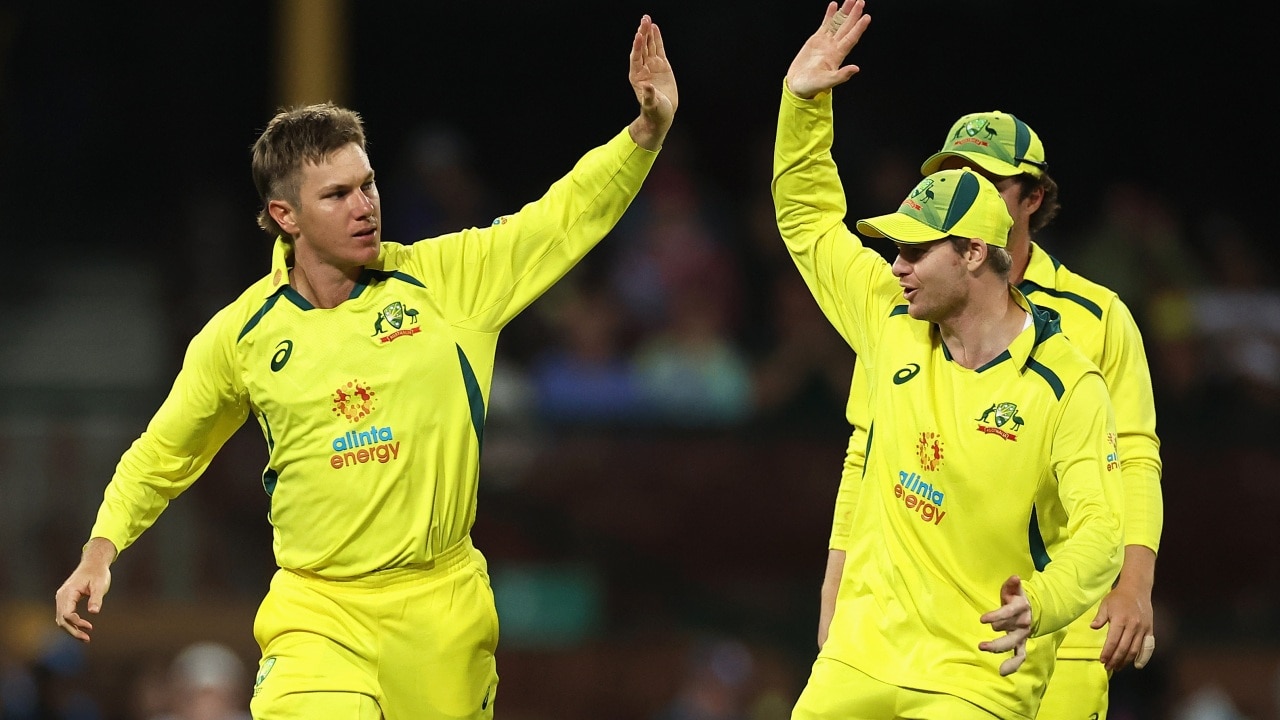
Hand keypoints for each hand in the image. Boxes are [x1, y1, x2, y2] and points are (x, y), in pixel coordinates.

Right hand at [54, 537, 115, 642]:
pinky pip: (65, 615)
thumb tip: (94, 612)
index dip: (77, 623)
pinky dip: (71, 624)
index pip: (67, 613)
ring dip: (72, 630)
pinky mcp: (66, 601)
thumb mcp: (100, 584)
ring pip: (61, 619)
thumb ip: (96, 598)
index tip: (90, 627)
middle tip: (87, 639)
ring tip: (85, 638)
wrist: (93, 564)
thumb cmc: (97, 573)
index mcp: (68, 592)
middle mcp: (61, 596)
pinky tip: (81, 629)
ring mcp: (62, 599)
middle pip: (62, 619)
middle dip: (73, 631)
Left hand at [627, 14, 677, 150]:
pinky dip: (657, 39)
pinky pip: (658, 49)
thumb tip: (648, 87)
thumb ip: (649, 96)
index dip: (637, 46)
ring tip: (648, 20)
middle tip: (644, 20)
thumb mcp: (652, 105)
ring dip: (648, 33)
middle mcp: (643, 68)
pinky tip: (655, 28)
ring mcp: (652, 65)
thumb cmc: (655, 111)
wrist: (663, 113)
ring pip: (649, 45)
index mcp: (637, 76)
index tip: (638, 35)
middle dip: (642, 34)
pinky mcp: (661, 65)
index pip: (636, 57)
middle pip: (642, 47)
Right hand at [785, 0, 871, 99]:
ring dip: (844, 12)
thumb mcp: (827, 82)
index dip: (859, 28)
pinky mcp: (816, 40)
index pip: (851, 38)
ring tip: (851, 0)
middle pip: (846, 27)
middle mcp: (834, 47)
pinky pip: (825, 24)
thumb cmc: (811, 86)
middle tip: (860, 2)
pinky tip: (834, 5)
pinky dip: (829, 15)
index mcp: (837, 56)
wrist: (798, 85)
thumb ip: (841, 76)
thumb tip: (856, 69)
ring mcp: (825, 42)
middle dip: (854, 15)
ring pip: (837, 24)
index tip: (866, 17)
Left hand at [979, 575, 1032, 675]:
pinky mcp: (1022, 642)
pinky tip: (1003, 672)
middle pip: (1011, 635)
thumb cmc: (1017, 598)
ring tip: (986, 656)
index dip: (996, 616)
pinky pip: (1020, 655)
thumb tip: (1015, 577)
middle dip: (997, 642)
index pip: (1007, 613)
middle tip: (981, 646)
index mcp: (1021, 608)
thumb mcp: (1014, 589)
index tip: (982, 620)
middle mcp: (1023, 624)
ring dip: (1000, 651)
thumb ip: (1012, 584)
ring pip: (1015, 646)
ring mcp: (1023, 634)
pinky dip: (1014, 665)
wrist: (1034, 609)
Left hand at [1093, 581, 1155, 670]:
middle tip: (1108, 667)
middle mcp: (1133, 625)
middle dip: (1115, 660)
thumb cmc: (1118, 597)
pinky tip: (1136, 664)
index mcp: (1120, 619)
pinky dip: (1142, 657)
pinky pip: (1147, 647)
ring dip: (1126, 661)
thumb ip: (1100, 617)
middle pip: (1124, 648)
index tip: (1102, 660)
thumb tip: (1093, 627)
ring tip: (1118, 667)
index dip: (1107, 653)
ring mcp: (1143, 628)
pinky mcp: (1150, 630)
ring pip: (1135, 650)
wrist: (1137, 589)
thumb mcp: (1105, 604)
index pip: (1113, 641)